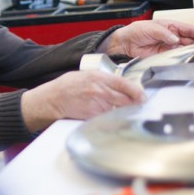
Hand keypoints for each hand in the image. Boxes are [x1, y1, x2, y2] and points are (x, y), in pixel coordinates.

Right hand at [21, 70, 146, 132]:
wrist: (51, 99)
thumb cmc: (65, 87)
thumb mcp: (85, 75)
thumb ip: (102, 80)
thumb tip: (119, 86)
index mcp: (98, 77)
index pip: (125, 84)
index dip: (137, 92)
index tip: (143, 97)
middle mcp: (99, 90)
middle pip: (125, 100)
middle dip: (133, 104)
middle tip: (137, 106)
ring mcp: (96, 104)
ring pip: (117, 110)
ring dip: (121, 112)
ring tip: (119, 112)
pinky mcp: (92, 116)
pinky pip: (107, 118)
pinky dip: (110, 119)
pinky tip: (107, 117)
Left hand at [100, 19, 193, 57]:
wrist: (124, 43)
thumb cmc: (135, 31)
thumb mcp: (151, 28)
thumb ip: (164, 34)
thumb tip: (175, 39)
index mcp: (170, 26)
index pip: (188, 29)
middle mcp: (170, 35)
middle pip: (188, 39)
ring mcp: (167, 45)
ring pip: (182, 48)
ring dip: (190, 51)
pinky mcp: (162, 54)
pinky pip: (174, 55)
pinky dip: (180, 57)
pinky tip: (186, 58)